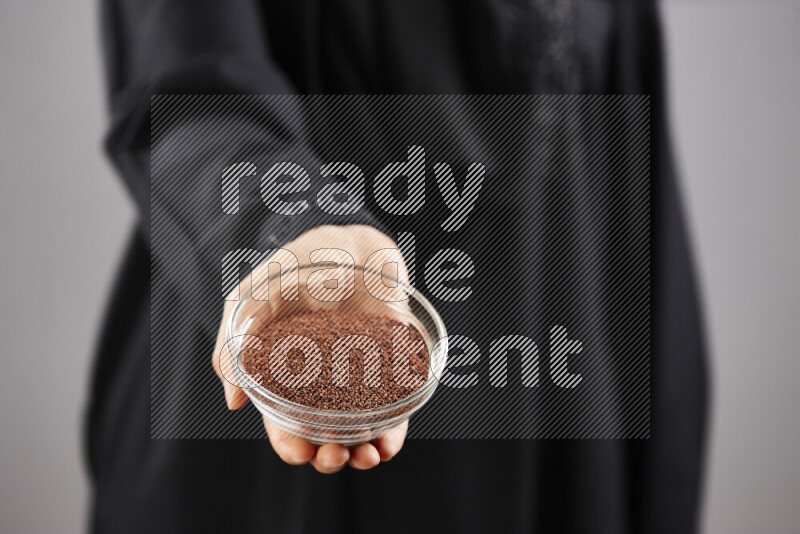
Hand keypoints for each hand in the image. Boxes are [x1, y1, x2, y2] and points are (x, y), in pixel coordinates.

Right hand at [212, 224, 409, 472]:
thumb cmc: (298, 263)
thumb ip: (237, 341)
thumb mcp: (256, 295)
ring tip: (369, 456)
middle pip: (325, 433)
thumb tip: (234, 401)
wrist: (350, 235)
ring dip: (364, 451)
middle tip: (336, 456)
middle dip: (328, 456)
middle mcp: (325, 380)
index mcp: (288, 373)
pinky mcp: (394, 363)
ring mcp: (361, 373)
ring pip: (362, 427)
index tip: (300, 451)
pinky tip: (390, 444)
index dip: (290, 444)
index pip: (284, 421)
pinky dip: (396, 430)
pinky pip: (397, 405)